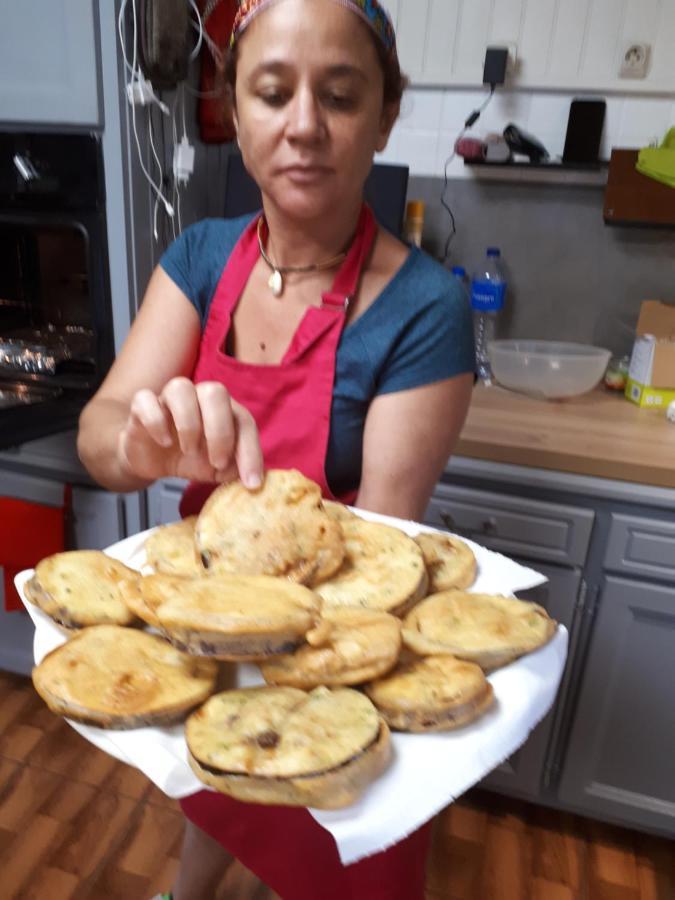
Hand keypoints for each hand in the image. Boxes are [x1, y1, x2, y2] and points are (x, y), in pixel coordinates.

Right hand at [118, 378, 262, 486]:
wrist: (152, 462)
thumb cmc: (190, 459)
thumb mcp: (218, 470)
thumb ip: (236, 469)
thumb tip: (253, 478)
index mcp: (224, 410)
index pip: (243, 420)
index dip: (250, 450)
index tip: (250, 482)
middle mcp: (198, 398)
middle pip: (215, 392)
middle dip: (220, 431)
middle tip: (216, 462)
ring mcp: (169, 399)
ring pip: (180, 387)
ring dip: (189, 423)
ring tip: (189, 451)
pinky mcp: (141, 407)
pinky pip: (145, 399)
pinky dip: (155, 421)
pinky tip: (162, 442)